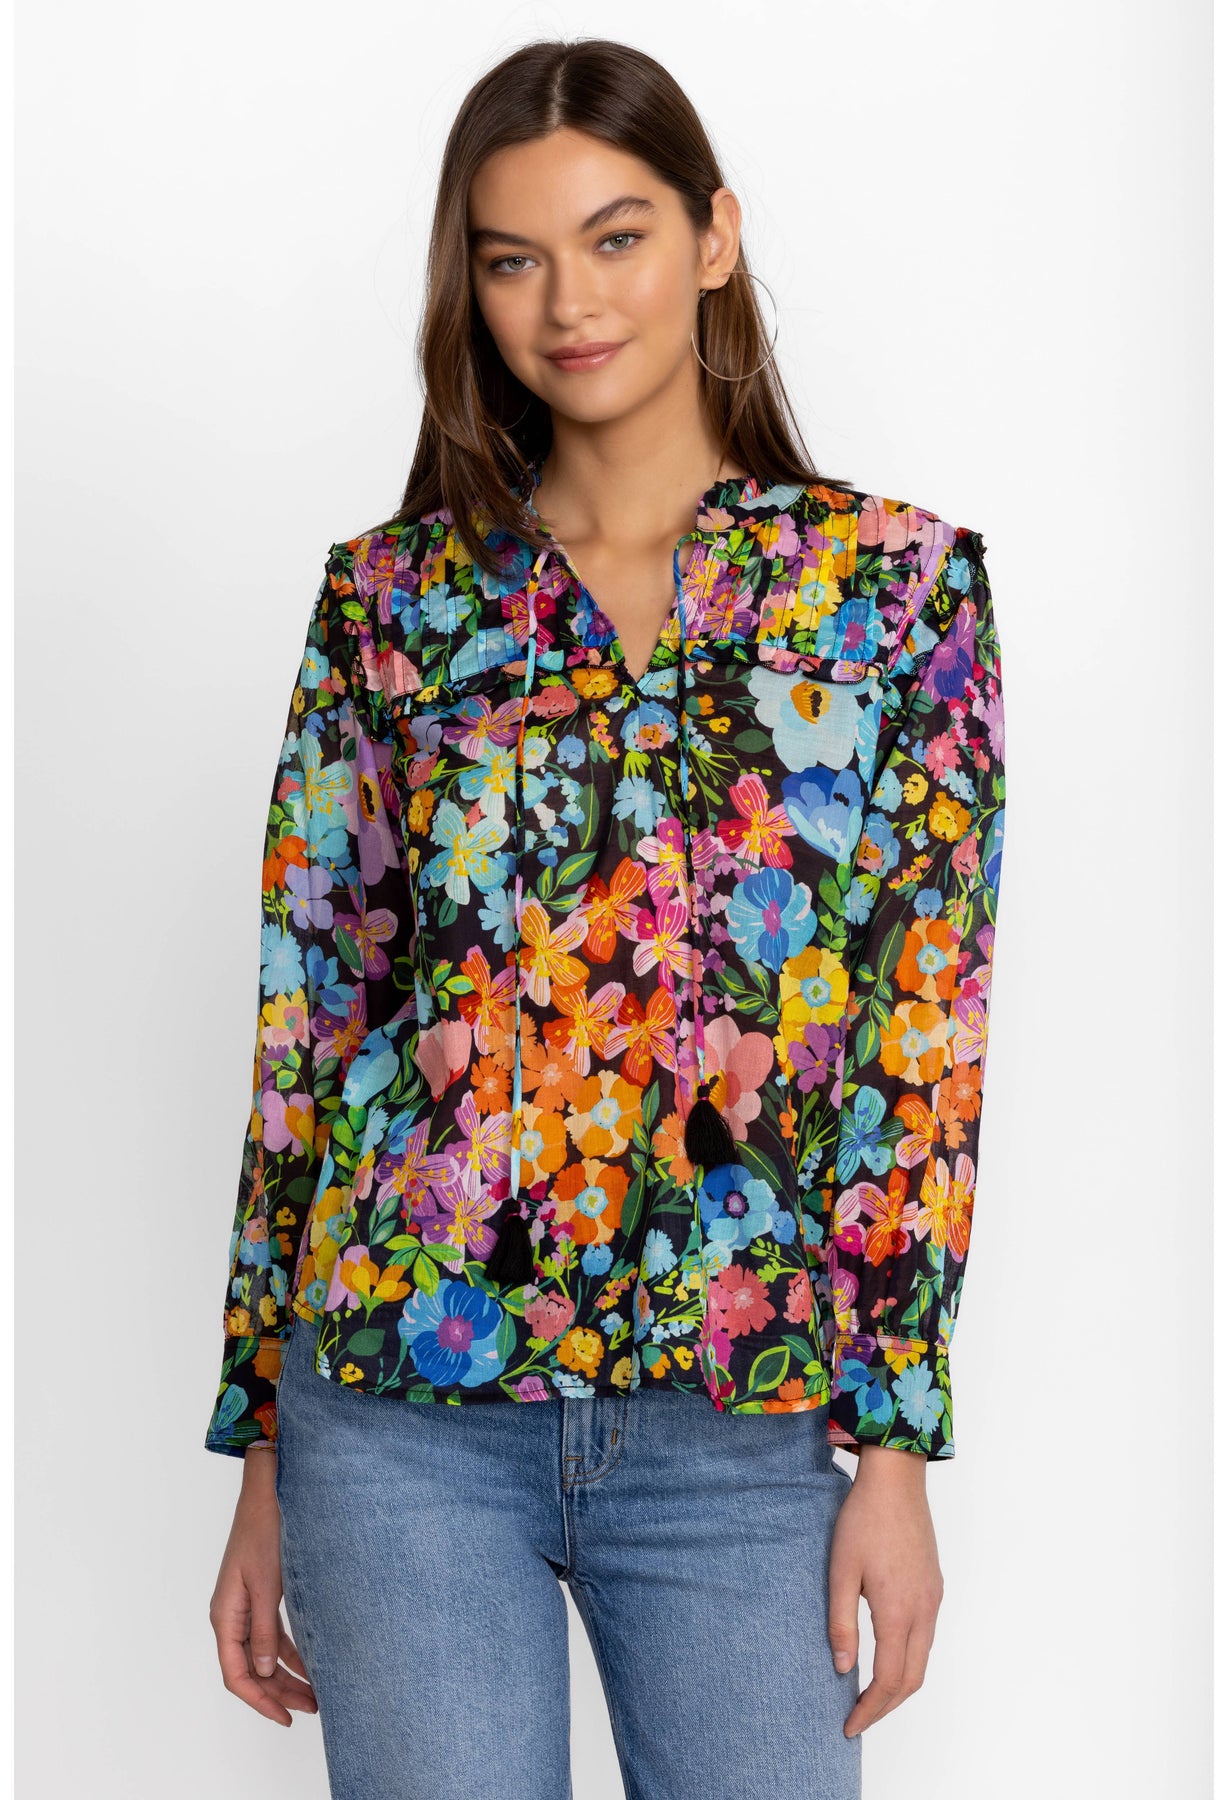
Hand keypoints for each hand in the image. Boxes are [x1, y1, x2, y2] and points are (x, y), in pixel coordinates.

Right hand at [208, 1449, 318, 1727]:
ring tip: (315, 1694)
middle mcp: (232, 1615)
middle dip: (279, 1692)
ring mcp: (245, 1605)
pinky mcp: (261, 1595)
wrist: (269, 1491)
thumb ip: (263, 1629)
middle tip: (310, 1709)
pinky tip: (311, 1662)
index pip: (236, 1674)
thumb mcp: (266, 1583)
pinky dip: (289, 1651)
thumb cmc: (263, 1529)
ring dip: (286, 1675)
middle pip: (251, 1669)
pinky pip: (272, 1634)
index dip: (259, 1700)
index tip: (284, 1718)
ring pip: (263, 1654)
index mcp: (226, 1615)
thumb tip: (262, 1671)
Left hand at [827, 1445, 943, 1736]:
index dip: (870, 1709)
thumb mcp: (840, 1571)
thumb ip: (841, 1623)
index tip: (850, 1726)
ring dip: (900, 1684)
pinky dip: (909, 1659)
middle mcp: (923, 1610)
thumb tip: (843, 1668)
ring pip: (923, 1659)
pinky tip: (888, 1655)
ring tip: (870, 1694)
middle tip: (858, 1718)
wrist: (896, 1479)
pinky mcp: (934, 1585)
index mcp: (898, 1611)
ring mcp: (933, 1598)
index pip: (889, 1680)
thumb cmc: (863, 1520)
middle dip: (886, 1706)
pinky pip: (926, 1636)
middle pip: (913, 1679)